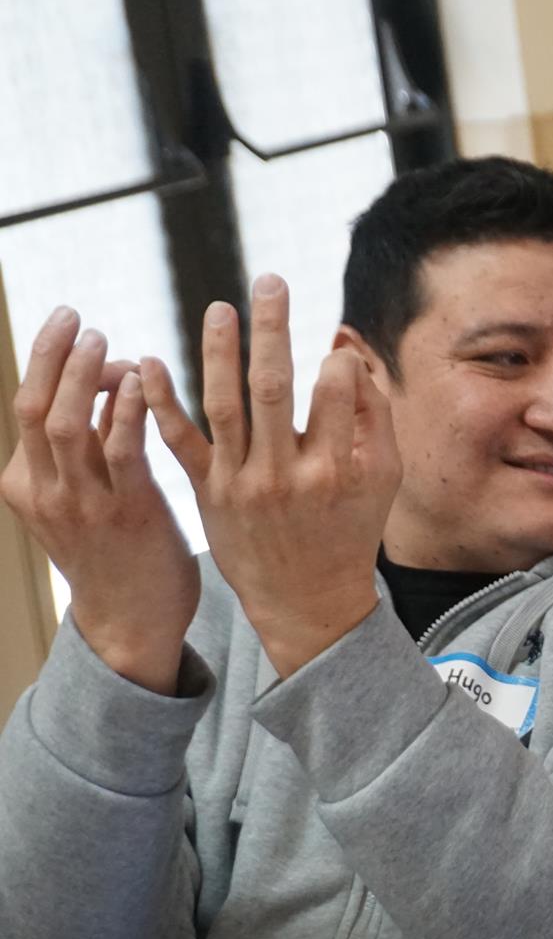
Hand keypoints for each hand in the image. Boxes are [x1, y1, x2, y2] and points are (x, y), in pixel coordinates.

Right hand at [0, 308, 198, 693]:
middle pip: (34, 407)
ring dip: (84, 376)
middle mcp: (44, 491)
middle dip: (51, 356)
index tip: (71, 324)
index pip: (25, 406)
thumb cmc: (119, 549)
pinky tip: (141, 380)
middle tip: (75, 316)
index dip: (48, 361)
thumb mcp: (87, 493)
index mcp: (25, 483)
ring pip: (67, 424)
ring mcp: (81, 504)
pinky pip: (120, 451)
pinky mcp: (127, 514)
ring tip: (103, 340)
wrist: (133, 621)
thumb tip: (109, 381)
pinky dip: (126, 410)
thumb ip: (94, 441)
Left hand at [145, 275, 402, 677]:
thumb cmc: (351, 530)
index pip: (336, 393)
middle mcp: (288, 474)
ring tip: (220, 308)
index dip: (337, 360)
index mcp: (338, 469)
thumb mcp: (383, 479)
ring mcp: (243, 483)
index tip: (335, 346)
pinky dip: (161, 402)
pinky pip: (180, 441)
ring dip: (219, 350)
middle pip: (275, 386)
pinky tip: (149, 362)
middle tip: (269, 280)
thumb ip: (375, 415)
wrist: (307, 600)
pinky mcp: (208, 493)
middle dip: (273, 328)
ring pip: (226, 404)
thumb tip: (349, 351)